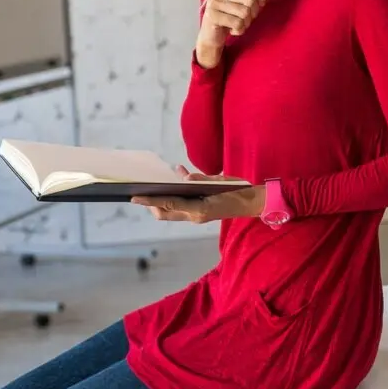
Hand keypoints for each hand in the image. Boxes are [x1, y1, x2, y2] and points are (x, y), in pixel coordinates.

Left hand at [131, 166, 265, 223]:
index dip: (150, 201)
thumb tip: (184, 177)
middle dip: (152, 204)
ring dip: (162, 201)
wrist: (253, 202)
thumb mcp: (221, 183)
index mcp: (198, 210)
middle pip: (165, 212)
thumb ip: (201, 180)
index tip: (134, 197)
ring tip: (154, 188)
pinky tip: (179, 174)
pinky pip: (184, 201)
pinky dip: (178, 190)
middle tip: (142, 192)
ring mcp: (197, 213)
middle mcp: (195, 214)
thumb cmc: (238, 192)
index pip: (168, 204)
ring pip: (171, 209)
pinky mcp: (201, 209)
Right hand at [195, 0, 271, 67]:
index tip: (262, 2)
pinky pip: (237, 23)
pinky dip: (240, 29)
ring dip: (247, 22)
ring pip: (244, 12)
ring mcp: (213, 3)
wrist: (213, 34)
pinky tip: (233, 29)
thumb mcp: (244, 2)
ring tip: (240, 23)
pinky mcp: (212, 16)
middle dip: (254, 11)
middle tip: (248, 17)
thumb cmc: (231, 15)